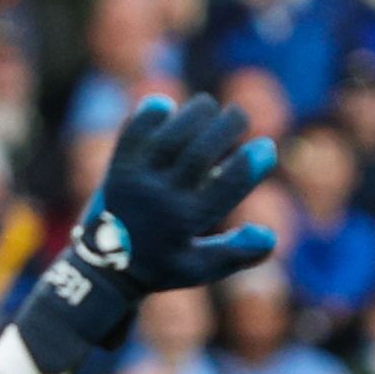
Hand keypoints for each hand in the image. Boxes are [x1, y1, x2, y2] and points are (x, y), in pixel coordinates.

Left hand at [74, 94, 277, 297]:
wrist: (103, 266)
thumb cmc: (161, 265)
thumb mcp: (201, 267)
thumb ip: (237, 253)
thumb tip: (271, 236)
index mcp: (186, 223)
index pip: (224, 189)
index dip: (249, 165)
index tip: (266, 148)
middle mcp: (160, 199)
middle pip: (198, 156)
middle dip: (224, 129)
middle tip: (241, 115)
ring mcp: (136, 181)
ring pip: (168, 139)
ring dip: (192, 116)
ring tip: (209, 105)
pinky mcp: (118, 167)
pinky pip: (133, 134)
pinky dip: (149, 117)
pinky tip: (166, 107)